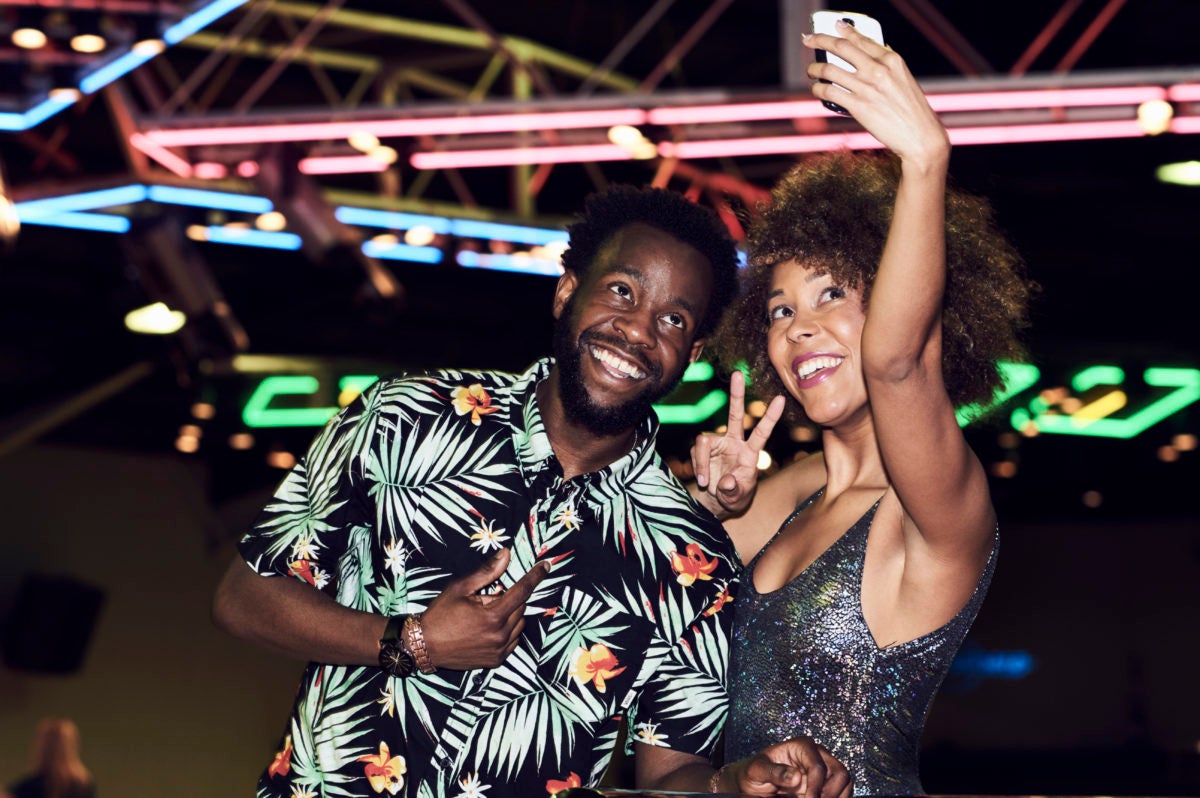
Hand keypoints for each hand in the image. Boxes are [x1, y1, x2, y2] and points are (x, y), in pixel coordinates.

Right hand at [421, 549, 549, 669]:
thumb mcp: (461, 588)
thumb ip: (487, 572)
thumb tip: (506, 554)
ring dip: (509, 614)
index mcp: (493, 615)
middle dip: (509, 598)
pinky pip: (513, 640)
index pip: (522, 591)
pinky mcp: (496, 660)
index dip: (535, 576)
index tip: (546, 566)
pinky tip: (488, 628)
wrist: (425, 646)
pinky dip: (507, 630)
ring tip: (484, 615)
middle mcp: (500, 635)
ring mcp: (499, 650)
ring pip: (519, 624)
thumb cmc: (441, 614)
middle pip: (520, 607)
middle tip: (487, 598)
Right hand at [690, 370, 783, 517]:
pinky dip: (697, 468)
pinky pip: (695, 453)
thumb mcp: (738, 499)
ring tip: (706, 482)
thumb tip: (727, 481)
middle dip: (736, 395)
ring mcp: (716, 444)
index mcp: (750, 453)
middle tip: (738, 374)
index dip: (770, 416)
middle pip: (734, 415)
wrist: (715, 500)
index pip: (762, 432)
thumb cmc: (734, 498)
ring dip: (701, 462)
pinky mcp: (702, 449)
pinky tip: (703, 481)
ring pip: (704, 441)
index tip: (781, 398)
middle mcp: (734, 443)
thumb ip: (734, 491)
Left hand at [727, 737, 851, 797]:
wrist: (756, 782)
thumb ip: (773, 771)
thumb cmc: (755, 772)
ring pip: (845, 783)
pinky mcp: (827, 782)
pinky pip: (841, 792)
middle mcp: (817, 754)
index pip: (818, 767)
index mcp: (801, 746)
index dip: (816, 788)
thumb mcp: (756, 770)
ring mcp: (824, 768)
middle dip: (829, 794)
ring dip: (834, 797)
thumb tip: (796, 776)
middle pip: (840, 773)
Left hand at [804, 20, 948, 166]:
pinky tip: (816, 89)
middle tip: (809, 40)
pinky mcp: (858, 106)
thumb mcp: (903, 80)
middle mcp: (878, 70)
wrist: (920, 136)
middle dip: (820, 40)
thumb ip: (887, 68)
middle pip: (841, 47)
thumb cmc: (913, 111)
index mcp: (892, 60)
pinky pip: (829, 91)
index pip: (863, 40)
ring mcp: (867, 87)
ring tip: (811, 71)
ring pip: (829, 69)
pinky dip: (818, 89)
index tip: (835, 26)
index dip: (845, 31)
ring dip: (814, 68)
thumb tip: (870, 58)